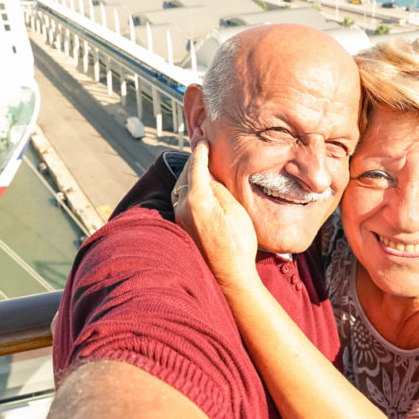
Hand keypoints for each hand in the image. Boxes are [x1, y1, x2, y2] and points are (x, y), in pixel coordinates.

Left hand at [173, 141, 259, 293]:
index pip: (196, 168)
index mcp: (196, 200)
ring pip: (181, 189)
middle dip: (193, 163)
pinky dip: (188, 190)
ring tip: (200, 167)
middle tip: (201, 150)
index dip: (201, 153)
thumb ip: (220, 190)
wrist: (229, 277)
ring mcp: (180, 220)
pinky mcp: (182, 230)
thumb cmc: (238, 244)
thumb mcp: (235, 211)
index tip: (203, 141)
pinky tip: (197, 191)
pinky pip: (182, 202)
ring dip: (189, 177)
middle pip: (185, 177)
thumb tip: (209, 179)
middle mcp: (182, 208)